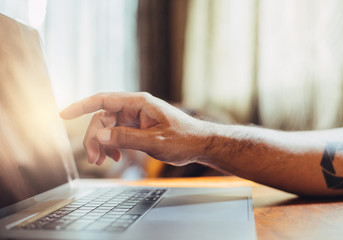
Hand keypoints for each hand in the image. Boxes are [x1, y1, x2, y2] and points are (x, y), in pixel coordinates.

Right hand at [60, 92, 210, 165]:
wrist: (199, 144)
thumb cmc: (183, 139)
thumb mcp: (154, 140)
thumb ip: (126, 138)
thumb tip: (99, 136)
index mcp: (138, 103)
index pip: (103, 100)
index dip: (81, 106)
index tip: (63, 114)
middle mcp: (134, 108)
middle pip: (102, 119)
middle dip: (94, 138)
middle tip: (94, 159)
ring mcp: (135, 118)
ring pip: (108, 128)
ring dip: (101, 144)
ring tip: (102, 161)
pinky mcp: (137, 128)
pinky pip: (117, 135)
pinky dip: (112, 146)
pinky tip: (114, 158)